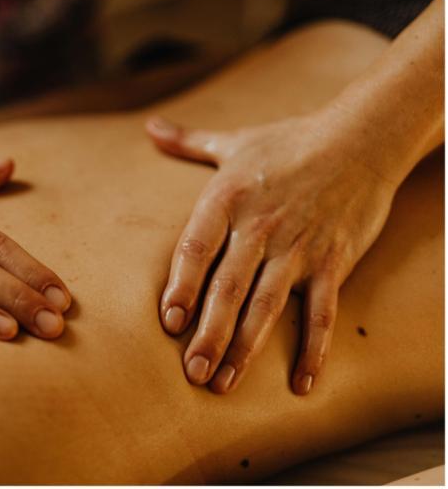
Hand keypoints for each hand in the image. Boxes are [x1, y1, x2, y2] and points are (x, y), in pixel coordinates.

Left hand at [146, 111, 397, 394]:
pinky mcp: (333, 261)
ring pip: (268, 305)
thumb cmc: (289, 142)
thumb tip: (150, 128)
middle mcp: (260, 226)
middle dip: (209, 332)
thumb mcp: (233, 142)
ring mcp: (299, 247)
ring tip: (224, 383)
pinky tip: (302, 383)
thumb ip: (187, 142)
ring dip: (245, 347)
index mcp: (228, 199)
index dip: (181, 286)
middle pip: (228, 287)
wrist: (361, 137)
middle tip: (192, 372)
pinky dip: (314, 349)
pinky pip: (322, 313)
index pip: (195, 248)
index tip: (169, 322)